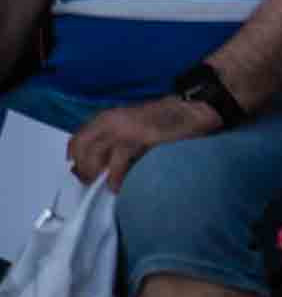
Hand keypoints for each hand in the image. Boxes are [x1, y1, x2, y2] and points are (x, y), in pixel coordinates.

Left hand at [63, 96, 212, 182]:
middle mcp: (108, 122)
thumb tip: (99, 165)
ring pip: (94, 159)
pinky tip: (121, 186)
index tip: (82, 173)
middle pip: (82, 152)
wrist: (191, 110)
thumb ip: (112, 141)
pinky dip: (116, 179)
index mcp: (105, 118)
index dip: (76, 159)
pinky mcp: (136, 140)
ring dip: (98, 176)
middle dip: (85, 171)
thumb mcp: (130, 125)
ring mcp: (121, 130)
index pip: (76, 142)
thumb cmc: (163, 120)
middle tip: (94, 184)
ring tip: (110, 186)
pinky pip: (117, 165)